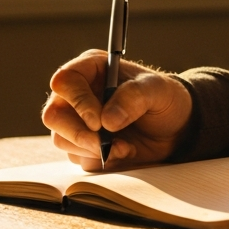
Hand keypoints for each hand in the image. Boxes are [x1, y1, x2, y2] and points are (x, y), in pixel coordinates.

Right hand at [41, 49, 192, 171]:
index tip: (98, 122)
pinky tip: (124, 151)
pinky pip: (78, 157)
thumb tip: (107, 121)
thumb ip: (135, 97)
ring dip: (92, 149)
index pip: (65, 80)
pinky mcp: (84, 144)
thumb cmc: (164, 99)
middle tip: (104, 144)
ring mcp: (78, 120)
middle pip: (54, 114)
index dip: (77, 102)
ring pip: (62, 139)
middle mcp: (79, 94)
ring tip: (124, 146)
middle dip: (78, 134)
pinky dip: (101, 159)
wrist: (175, 127)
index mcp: (92, 69)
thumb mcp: (158, 90)